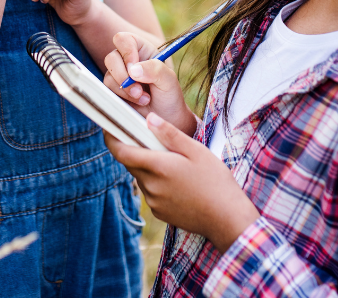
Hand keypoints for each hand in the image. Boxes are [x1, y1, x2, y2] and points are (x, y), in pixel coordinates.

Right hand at [103, 31, 195, 134]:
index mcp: (142, 50)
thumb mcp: (169, 80)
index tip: (134, 68)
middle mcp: (128, 60)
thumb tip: (133, 70)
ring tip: (144, 98)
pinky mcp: (113, 90)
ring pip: (108, 76)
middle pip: (111, 57)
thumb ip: (155, 69)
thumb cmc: (169, 95)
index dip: (126, 52)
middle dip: (123, 76)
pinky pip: (107, 91)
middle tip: (139, 89)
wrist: (166, 118)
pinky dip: (122, 98)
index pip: (124, 40)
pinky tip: (137, 102)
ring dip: (125, 90)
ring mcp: (119, 75)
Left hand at [105, 112, 259, 251]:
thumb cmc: (215, 181)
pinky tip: (177, 180)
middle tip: (150, 138)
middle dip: (135, 149)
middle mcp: (150, 186)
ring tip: (171, 160)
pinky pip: (151, 192)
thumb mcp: (196, 150)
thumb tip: (149, 118)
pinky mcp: (160, 213)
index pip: (121, 152)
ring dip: (148, 167)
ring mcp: (154, 202)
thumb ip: (170, 134)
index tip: (109, 127)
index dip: (111, 138)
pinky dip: (156, 182)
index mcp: (157, 167)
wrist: (227, 219)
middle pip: (131, 163)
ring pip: (141, 177)